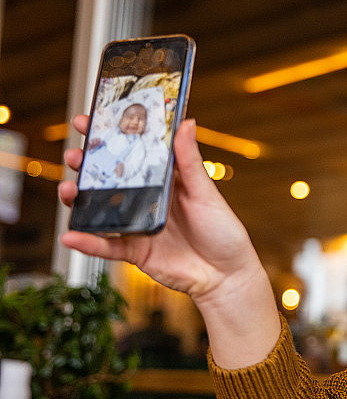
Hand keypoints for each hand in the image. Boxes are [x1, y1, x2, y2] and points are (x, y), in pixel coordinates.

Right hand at [59, 115, 279, 368]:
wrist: (226, 276)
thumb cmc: (223, 232)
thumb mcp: (206, 193)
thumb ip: (190, 161)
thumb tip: (186, 123)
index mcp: (165, 181)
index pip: (134, 152)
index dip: (111, 137)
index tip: (88, 121)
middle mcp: (148, 200)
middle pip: (110, 179)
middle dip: (87, 165)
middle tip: (73, 154)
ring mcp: (138, 225)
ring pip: (100, 210)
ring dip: (78, 199)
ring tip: (67, 189)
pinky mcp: (134, 251)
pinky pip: (106, 246)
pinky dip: (87, 241)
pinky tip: (70, 234)